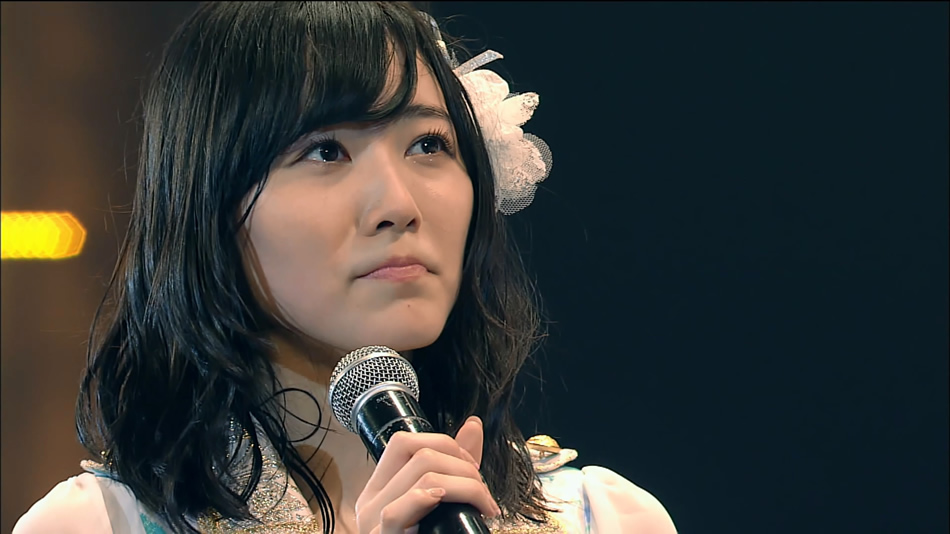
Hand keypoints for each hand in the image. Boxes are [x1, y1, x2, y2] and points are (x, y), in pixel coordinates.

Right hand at [354, 416, 501, 533]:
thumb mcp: (443, 502)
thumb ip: (456, 466)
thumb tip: (472, 424)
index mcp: (382, 489)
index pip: (403, 442)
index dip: (444, 443)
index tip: (471, 468)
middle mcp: (371, 501)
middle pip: (416, 452)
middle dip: (462, 463)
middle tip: (482, 492)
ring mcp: (372, 523)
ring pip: (420, 474)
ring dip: (465, 484)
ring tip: (482, 505)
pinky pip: (397, 511)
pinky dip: (427, 500)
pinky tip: (446, 503)